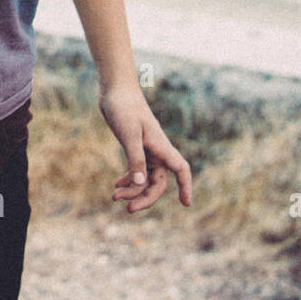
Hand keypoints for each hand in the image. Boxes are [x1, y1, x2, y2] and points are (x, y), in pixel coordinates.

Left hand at [99, 86, 191, 213]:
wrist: (115, 90)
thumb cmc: (124, 107)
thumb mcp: (128, 133)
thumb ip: (135, 158)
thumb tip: (140, 182)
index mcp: (160, 146)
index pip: (180, 169)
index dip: (185, 186)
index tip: (186, 204)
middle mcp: (157, 150)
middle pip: (159, 182)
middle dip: (146, 197)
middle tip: (129, 209)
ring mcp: (146, 150)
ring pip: (146, 178)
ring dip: (133, 190)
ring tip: (115, 196)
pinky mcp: (136, 147)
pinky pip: (137, 170)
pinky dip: (129, 180)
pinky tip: (117, 185)